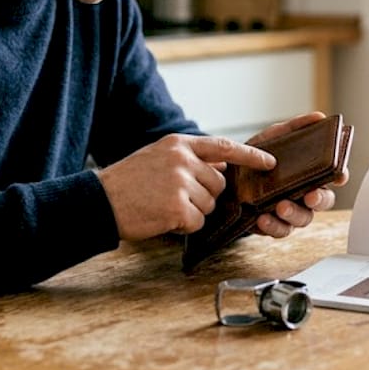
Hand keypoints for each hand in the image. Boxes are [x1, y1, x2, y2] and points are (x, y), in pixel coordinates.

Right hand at [97, 134, 274, 240]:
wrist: (99, 201)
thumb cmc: (127, 182)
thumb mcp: (158, 156)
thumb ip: (189, 159)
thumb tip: (221, 165)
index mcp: (178, 144)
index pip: (224, 147)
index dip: (250, 156)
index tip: (269, 162)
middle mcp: (182, 160)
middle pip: (218, 184)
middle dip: (204, 196)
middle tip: (172, 197)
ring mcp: (181, 183)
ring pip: (209, 205)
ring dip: (191, 212)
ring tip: (162, 205)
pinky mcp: (177, 207)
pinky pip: (196, 222)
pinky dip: (182, 226)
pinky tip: (162, 218)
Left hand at [243, 112, 351, 238]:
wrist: (226, 176)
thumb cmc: (256, 157)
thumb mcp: (272, 138)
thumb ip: (295, 127)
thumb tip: (318, 117)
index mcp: (310, 173)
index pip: (333, 175)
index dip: (340, 175)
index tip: (338, 175)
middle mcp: (305, 193)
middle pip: (324, 201)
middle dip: (319, 199)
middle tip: (310, 196)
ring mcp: (291, 210)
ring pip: (304, 218)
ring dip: (294, 214)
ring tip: (281, 206)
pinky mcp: (273, 224)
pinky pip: (280, 230)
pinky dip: (273, 226)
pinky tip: (263, 218)